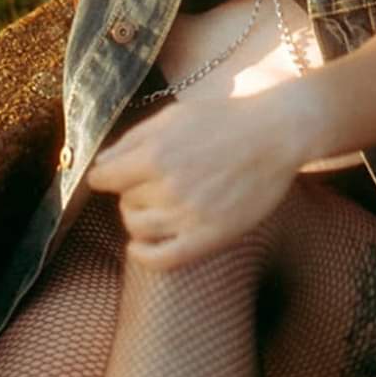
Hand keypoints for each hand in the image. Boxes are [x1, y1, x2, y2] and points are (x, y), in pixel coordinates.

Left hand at [85, 92, 304, 269]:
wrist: (276, 134)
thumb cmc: (224, 120)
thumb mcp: (173, 116)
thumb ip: (132, 139)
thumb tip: (99, 165)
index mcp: (155, 153)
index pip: (104, 179)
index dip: (104, 178)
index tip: (109, 178)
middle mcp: (168, 186)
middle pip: (123, 202)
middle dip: (130, 193)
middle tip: (150, 185)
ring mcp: (189, 215)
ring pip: (137, 228)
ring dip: (139, 218)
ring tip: (155, 208)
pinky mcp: (210, 236)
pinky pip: (161, 260)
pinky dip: (143, 256)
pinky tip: (141, 247)